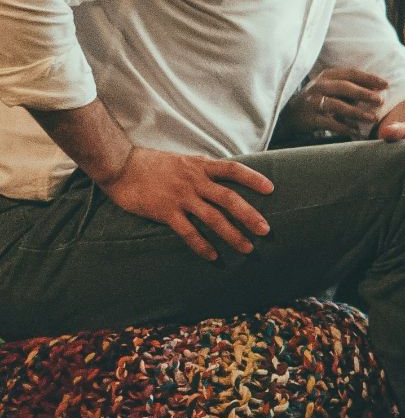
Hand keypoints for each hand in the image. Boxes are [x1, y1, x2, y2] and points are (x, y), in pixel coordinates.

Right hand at [99, 147, 274, 260]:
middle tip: (266, 230)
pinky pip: (189, 232)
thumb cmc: (152, 164)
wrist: (120, 165)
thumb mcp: (183, 161)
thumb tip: (223, 181)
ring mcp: (181, 197)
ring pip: (213, 218)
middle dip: (250, 215)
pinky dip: (202, 245)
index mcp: (200, 166)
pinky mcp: (166, 211)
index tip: (271, 189)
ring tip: (247, 248)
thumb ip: (203, 171)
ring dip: (232, 235)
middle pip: (229, 199)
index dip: (253, 178)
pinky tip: (213, 256)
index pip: (233, 170)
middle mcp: (195, 181)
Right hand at [284, 67, 387, 137]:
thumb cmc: (319, 99)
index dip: (369, 78)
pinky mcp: (308, 118)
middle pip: (344, 87)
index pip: (351, 73)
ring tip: (372, 118)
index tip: (386, 84)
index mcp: (328, 76)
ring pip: (336, 105)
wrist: (290, 114)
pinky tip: (356, 131)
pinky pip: (328, 122)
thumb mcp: (333, 88)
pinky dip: (343, 127)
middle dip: (363, 93)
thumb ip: (351, 88)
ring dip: (356, 112)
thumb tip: (379, 90)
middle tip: (380, 100)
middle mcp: (319, 86)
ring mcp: (312, 102)